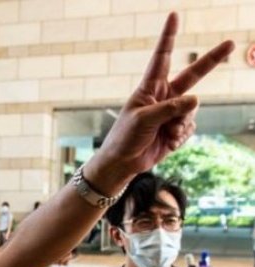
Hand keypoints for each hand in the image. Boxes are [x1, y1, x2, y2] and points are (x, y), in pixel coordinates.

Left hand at [89, 13, 233, 191]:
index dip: (169, 37)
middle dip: (212, 60)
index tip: (174, 15)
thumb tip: (196, 99)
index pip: (162, 58)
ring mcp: (172, 112)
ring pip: (193, 110)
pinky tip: (169, 142)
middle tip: (231, 43)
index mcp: (150, 88)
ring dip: (182, 123)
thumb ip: (170, 109)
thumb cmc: (125, 137)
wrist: (123, 163)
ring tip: (167, 133)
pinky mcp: (177, 129)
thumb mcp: (144, 120)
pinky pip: (190, 127)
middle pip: (193, 75)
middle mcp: (164, 96)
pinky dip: (182, 136)